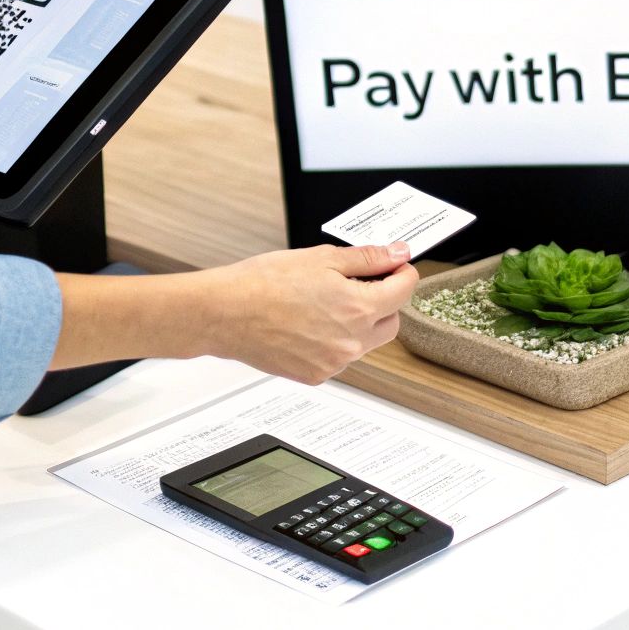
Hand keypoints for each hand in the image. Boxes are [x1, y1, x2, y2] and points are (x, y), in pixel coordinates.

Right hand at [193, 243, 417, 384]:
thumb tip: (397, 254)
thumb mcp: (321, 258)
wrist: (224, 313)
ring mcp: (334, 362)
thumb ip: (366, 259)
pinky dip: (332, 341)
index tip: (394, 266)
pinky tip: (307, 323)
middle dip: (383, 302)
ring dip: (356, 323)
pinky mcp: (315, 375)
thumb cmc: (263, 283)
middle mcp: (351, 341)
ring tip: (321, 303)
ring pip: (364, 343)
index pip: (404, 291)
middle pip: (390, 323)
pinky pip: (338, 358)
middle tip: (358, 284)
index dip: (402, 273)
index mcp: (357, 307)